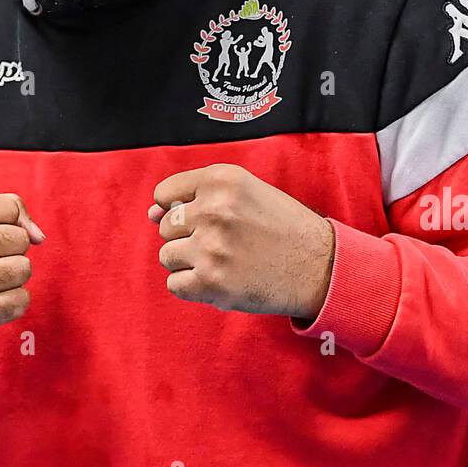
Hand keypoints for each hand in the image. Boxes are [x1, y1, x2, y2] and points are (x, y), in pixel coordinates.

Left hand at [149, 164, 333, 318]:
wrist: (318, 266)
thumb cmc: (280, 226)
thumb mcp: (244, 194)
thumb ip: (196, 197)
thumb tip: (150, 213)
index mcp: (222, 180)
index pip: (164, 194)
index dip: (180, 209)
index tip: (204, 219)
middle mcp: (214, 209)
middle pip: (165, 227)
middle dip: (187, 237)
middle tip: (223, 242)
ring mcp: (211, 247)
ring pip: (167, 256)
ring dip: (189, 262)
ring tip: (223, 261)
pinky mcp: (211, 282)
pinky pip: (175, 284)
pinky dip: (192, 286)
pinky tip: (220, 279)